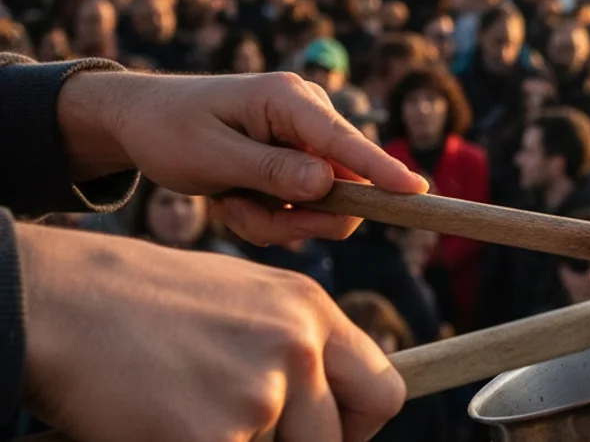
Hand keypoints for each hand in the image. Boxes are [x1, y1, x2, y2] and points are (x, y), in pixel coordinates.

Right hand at [17, 223, 405, 441]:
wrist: (66, 300)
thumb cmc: (148, 303)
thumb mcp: (246, 302)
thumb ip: (295, 345)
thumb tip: (333, 403)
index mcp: (311, 310)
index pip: (383, 392)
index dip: (356, 427)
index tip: (326, 433)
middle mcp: (297, 346)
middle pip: (336, 441)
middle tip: (239, 430)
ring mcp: (258, 391)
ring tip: (189, 410)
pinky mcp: (213, 435)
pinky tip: (161, 425)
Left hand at [58, 70, 427, 243]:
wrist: (141, 123)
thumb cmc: (169, 130)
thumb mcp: (210, 155)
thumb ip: (270, 170)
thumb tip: (328, 184)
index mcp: (288, 99)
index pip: (343, 141)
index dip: (380, 169)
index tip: (415, 191)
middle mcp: (309, 116)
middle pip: (342, 186)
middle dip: (295, 216)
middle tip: (242, 216)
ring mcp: (307, 141)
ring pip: (323, 207)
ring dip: (274, 220)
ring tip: (227, 203)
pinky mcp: (301, 164)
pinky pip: (306, 210)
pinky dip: (269, 218)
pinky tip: (233, 200)